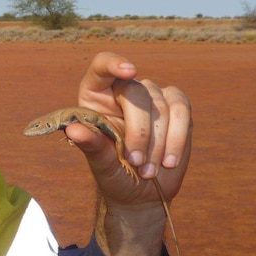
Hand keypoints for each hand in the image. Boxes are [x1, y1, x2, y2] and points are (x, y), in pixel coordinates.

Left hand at [65, 52, 192, 255]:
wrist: (139, 192)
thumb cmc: (112, 173)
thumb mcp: (100, 162)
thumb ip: (91, 144)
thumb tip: (73, 130)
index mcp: (96, 95)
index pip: (102, 65)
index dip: (114, 64)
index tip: (130, 71)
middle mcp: (123, 90)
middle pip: (136, 93)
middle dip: (139, 131)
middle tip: (135, 162)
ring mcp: (151, 97)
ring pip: (162, 105)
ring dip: (158, 143)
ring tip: (148, 171)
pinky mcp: (176, 108)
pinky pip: (182, 111)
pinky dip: (178, 138)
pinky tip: (169, 162)